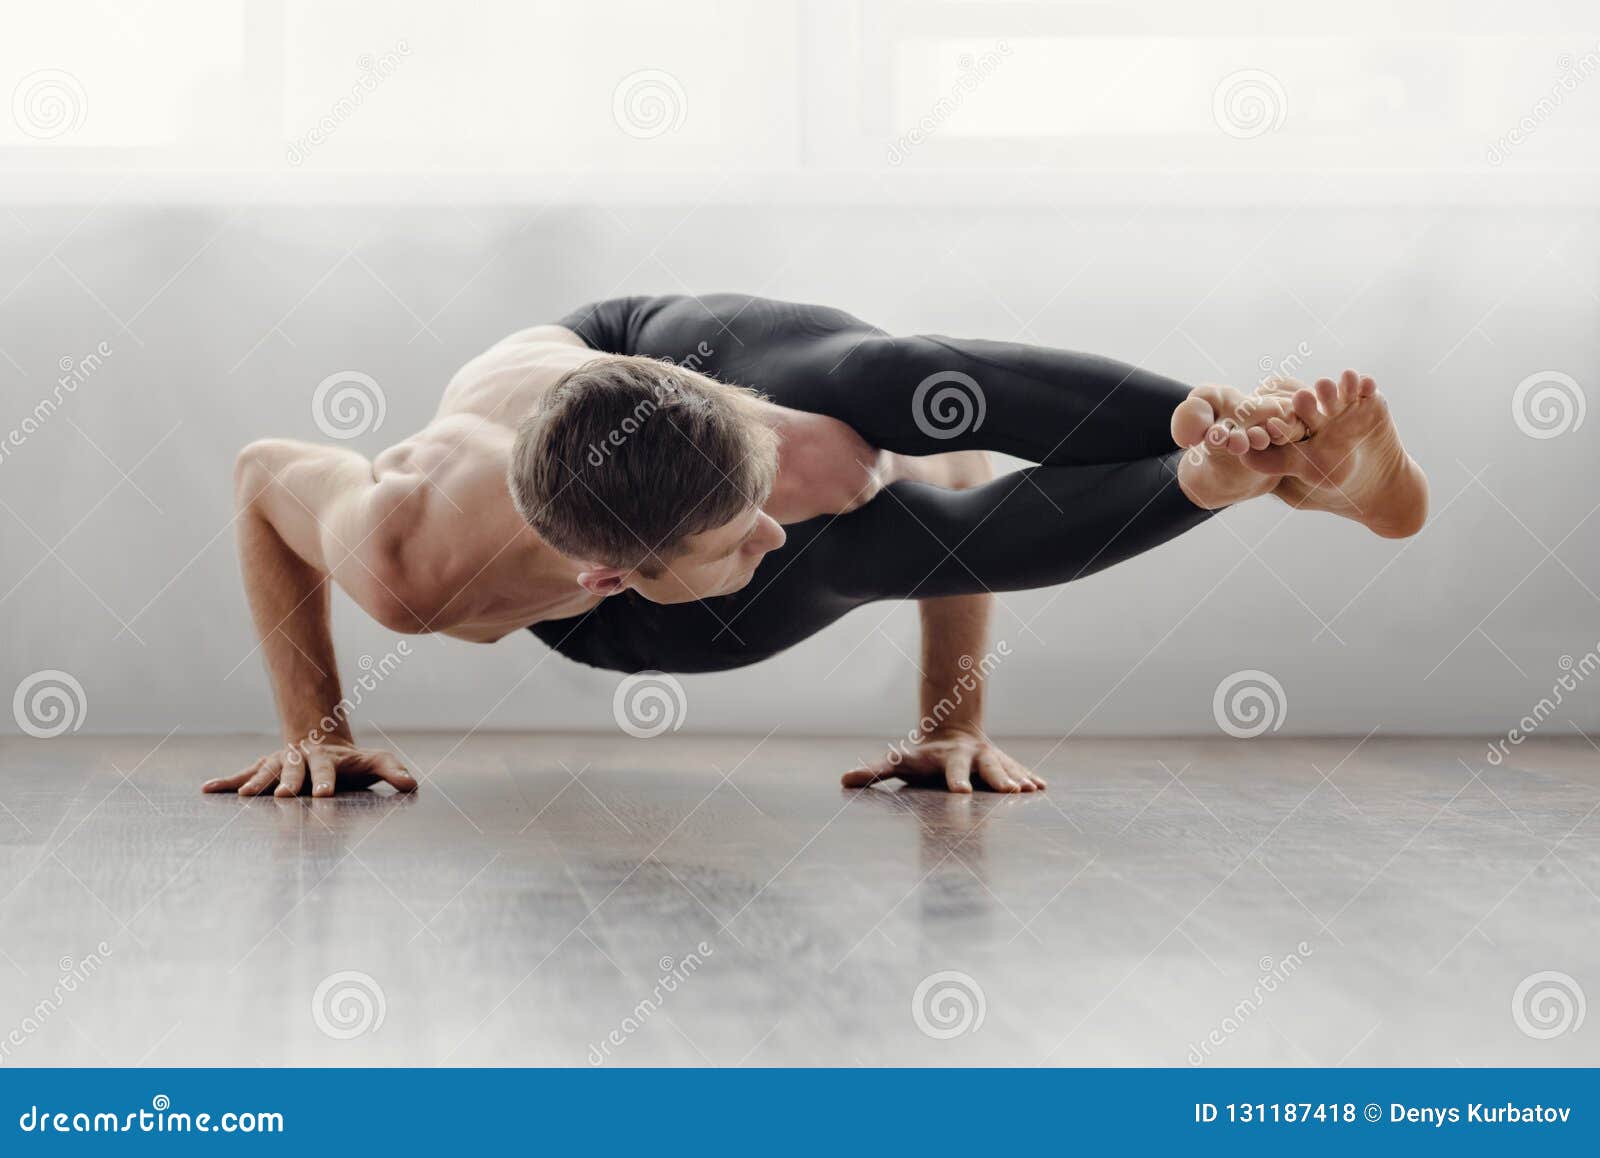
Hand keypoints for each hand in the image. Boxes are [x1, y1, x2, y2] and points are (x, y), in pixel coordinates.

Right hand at [202, 739, 417, 797]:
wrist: (323, 741)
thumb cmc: (352, 762)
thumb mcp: (375, 762)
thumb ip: (392, 770)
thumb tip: (412, 785)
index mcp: (327, 759)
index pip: (328, 771)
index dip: (326, 781)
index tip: (324, 795)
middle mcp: (300, 758)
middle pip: (295, 770)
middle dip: (290, 782)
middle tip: (286, 796)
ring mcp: (280, 762)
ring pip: (266, 771)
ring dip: (256, 782)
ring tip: (245, 795)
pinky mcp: (263, 768)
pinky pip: (243, 774)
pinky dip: (226, 782)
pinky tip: (207, 790)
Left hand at [841, 727, 1045, 793]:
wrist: (951, 731)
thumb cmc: (921, 756)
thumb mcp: (899, 761)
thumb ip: (875, 771)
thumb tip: (845, 779)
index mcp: (949, 758)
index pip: (952, 770)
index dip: (956, 780)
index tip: (962, 794)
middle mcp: (974, 756)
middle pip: (987, 766)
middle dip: (999, 778)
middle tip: (1010, 793)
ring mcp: (991, 759)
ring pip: (1007, 768)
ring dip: (1019, 778)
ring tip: (1030, 791)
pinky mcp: (1004, 765)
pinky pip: (1019, 770)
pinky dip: (1029, 778)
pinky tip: (1041, 788)